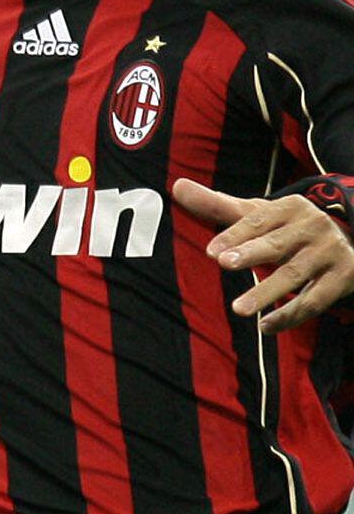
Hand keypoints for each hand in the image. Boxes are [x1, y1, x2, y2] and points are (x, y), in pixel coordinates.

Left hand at [174, 178, 353, 332]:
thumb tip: (177, 186)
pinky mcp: (342, 277)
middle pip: (277, 244)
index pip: (257, 220)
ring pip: (294, 275)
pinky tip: (266, 326)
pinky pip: (314, 300)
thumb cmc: (286, 228)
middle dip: (251, 253)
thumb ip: (217, 205)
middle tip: (225, 264)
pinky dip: (290, 315)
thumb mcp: (258, 215)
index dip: (234, 235)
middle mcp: (313, 227)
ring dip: (266, 293)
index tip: (211, 251)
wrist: (347, 239)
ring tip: (239, 309)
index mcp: (289, 208)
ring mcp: (329, 252)